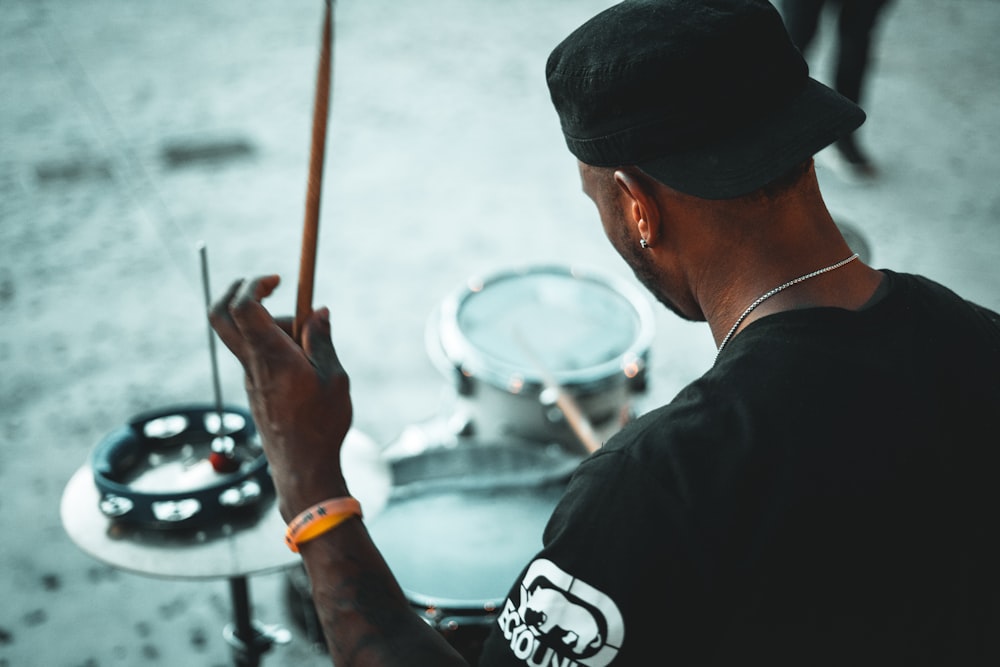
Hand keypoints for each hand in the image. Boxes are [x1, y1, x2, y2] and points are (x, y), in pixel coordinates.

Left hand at [210, 274, 351, 519]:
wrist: (303, 468)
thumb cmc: (322, 425)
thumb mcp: (334, 377)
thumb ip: (322, 341)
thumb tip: (318, 312)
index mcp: (271, 355)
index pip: (244, 306)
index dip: (255, 284)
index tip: (278, 280)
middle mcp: (253, 364)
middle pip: (223, 317)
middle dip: (240, 292)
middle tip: (272, 288)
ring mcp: (251, 378)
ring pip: (246, 336)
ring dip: (273, 324)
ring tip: (313, 344)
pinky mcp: (256, 391)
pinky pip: (259, 356)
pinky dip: (277, 346)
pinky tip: (307, 365)